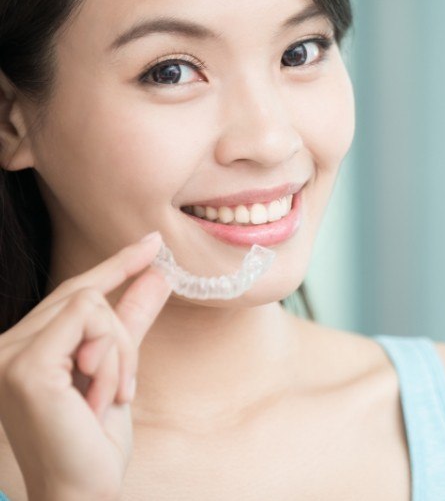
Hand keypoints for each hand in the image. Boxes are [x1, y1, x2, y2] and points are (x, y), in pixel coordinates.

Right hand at [0, 232, 171, 500]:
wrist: (83, 493)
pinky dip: (112, 358)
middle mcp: (7, 344)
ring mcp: (9, 353)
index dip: (114, 264)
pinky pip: (89, 320)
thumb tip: (157, 273)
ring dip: (119, 352)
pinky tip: (102, 397)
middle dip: (121, 335)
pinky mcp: (26, 364)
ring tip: (109, 398)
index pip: (72, 293)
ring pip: (92, 304)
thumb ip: (132, 318)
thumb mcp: (119, 367)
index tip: (150, 242)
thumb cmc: (94, 439)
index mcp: (24, 345)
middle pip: (85, 295)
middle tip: (124, 387)